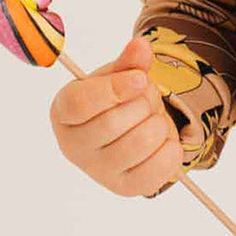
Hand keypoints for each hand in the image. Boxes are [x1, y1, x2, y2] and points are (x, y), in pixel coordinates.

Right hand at [49, 35, 183, 198]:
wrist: (129, 129)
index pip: (80, 105)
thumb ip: (130, 61)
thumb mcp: (119, 74)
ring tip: (152, 117)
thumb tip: (141, 47)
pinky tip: (161, 139)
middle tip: (146, 96)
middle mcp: (74, 147)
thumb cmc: (116, 98)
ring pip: (141, 142)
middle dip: (143, 101)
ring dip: (159, 121)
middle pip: (113, 123)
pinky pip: (160, 166)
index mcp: (64, 113)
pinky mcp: (125, 188)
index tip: (141, 79)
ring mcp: (99, 172)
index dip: (114, 89)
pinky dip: (171, 146)